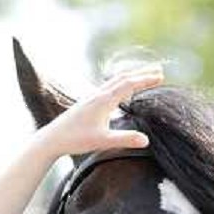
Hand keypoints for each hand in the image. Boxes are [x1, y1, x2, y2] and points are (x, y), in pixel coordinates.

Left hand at [36, 67, 163, 157]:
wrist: (52, 138)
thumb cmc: (76, 140)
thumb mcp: (103, 141)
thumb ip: (125, 139)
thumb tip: (146, 140)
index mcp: (104, 100)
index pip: (129, 84)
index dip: (146, 79)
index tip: (161, 76)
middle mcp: (98, 95)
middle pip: (123, 78)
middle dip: (141, 74)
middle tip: (159, 71)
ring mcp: (91, 98)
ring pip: (114, 81)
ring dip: (131, 77)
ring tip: (143, 78)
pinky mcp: (87, 103)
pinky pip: (107, 88)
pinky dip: (120, 84)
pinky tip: (120, 91)